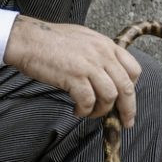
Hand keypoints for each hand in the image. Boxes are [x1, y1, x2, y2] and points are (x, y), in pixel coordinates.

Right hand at [4, 16, 141, 126]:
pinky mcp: (74, 77)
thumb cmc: (48, 40)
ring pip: (109, 96)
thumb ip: (97, 53)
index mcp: (106, 45)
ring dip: (102, 111)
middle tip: (125, 122)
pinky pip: (88, 101)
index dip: (132, 88)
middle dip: (127, 109)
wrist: (27, 39)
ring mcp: (89, 65)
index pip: (133, 70)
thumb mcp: (82, 39)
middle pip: (126, 87)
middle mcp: (102, 54)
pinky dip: (85, 111)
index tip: (127, 100)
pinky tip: (77, 111)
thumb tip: (103, 72)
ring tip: (90, 113)